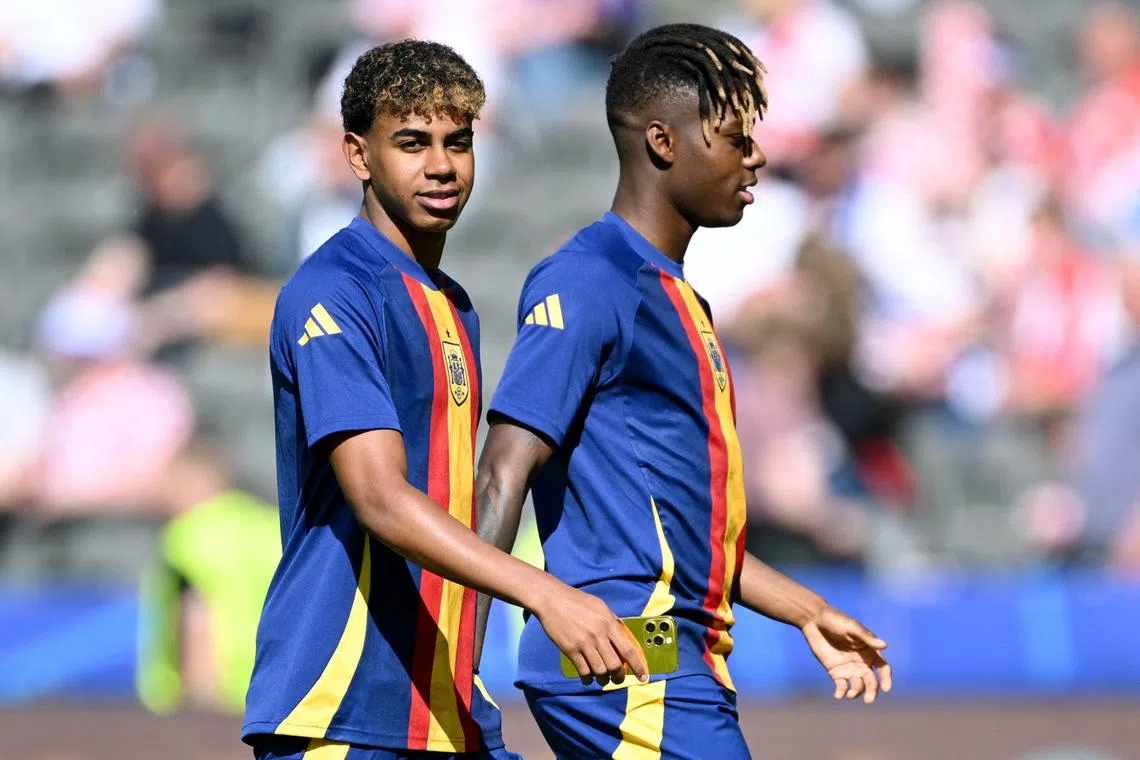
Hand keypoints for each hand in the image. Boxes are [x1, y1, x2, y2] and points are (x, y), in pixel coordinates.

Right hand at [531, 582, 649, 686]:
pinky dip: (588, 678)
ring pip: (600, 671)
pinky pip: (583, 671)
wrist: (552, 599)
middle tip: (617, 678)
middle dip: (619, 676)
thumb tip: (623, 638)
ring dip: (603, 679)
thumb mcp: (600, 606)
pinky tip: (588, 678)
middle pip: (614, 665)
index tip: (643, 677)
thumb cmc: (577, 600)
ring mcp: (583, 643)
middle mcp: (598, 634)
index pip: (628, 650)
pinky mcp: (570, 649)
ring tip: (602, 679)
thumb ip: (612, 622)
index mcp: (608, 623)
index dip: (638, 666)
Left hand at [801, 606, 891, 703]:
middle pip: (872, 681)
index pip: (883, 668)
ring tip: (850, 694)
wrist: (814, 620)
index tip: (886, 689)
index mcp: (870, 651)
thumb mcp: (852, 627)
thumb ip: (867, 638)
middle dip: (872, 691)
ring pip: (858, 686)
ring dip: (857, 692)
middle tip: (868, 700)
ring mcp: (849, 668)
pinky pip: (841, 686)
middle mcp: (862, 662)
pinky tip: (838, 695)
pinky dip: (841, 692)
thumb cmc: (836, 620)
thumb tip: (885, 645)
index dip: (886, 679)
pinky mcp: (836, 672)